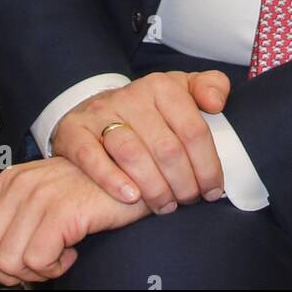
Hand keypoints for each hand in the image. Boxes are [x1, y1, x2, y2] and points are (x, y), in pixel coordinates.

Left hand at [0, 156, 150, 285]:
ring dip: (33, 272)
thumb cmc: (91, 193)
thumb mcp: (43, 196)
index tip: (13, 263)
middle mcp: (18, 184)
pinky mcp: (61, 210)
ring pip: (7, 262)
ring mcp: (39, 195)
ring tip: (57, 257)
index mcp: (8, 180)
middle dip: (7, 273)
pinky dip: (54, 268)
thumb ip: (13, 217)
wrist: (135, 176)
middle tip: (38, 264)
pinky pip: (36, 261)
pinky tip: (71, 253)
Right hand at [50, 69, 230, 213]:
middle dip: (184, 182)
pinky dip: (112, 180)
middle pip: (166, 147)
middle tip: (189, 200)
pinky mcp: (75, 131)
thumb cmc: (149, 107)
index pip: (193, 129)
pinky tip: (131, 197)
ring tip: (165, 206)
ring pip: (132, 154)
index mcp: (162, 86)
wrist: (96, 106)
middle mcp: (131, 96)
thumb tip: (217, 103)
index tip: (213, 189)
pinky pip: (92, 158)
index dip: (208, 165)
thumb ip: (210, 86)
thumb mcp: (182, 89)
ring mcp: (100, 113)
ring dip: (154, 188)